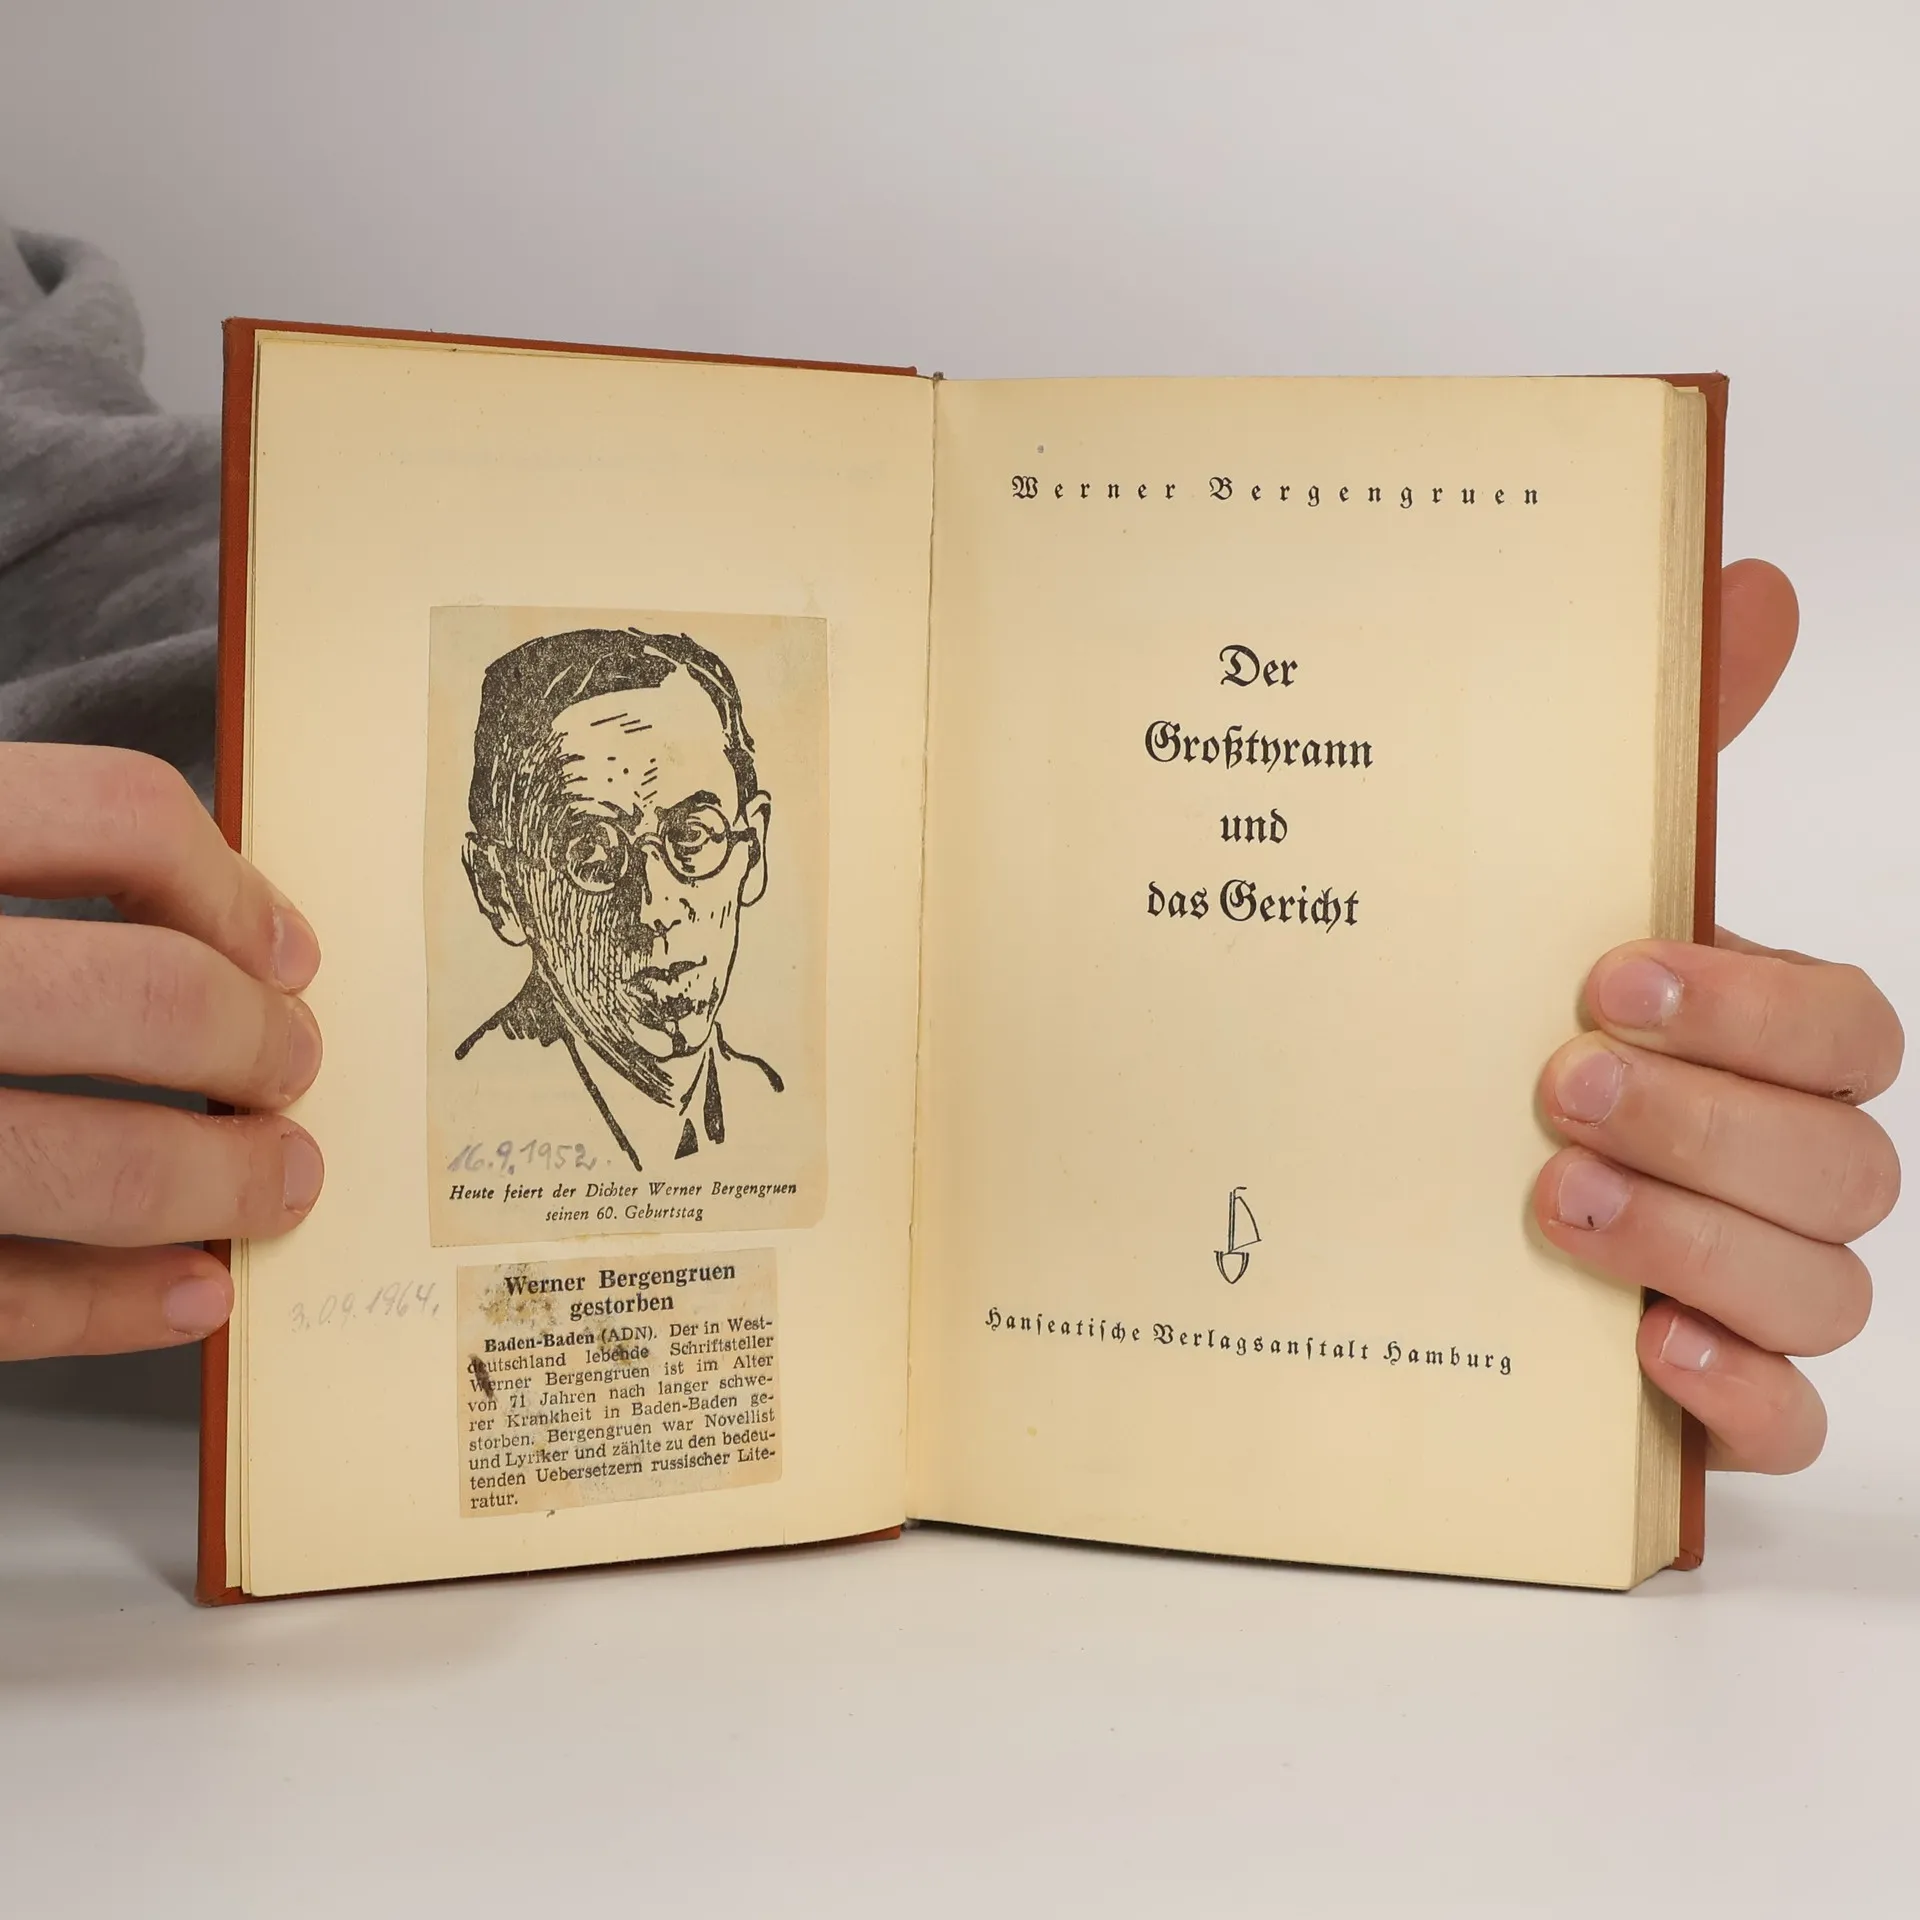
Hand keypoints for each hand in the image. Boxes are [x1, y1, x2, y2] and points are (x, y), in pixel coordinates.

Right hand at [0, 746, 324, 1358]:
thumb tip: (213, 931)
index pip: (111, 817)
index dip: (231, 886)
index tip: (285, 949)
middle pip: (142, 997)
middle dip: (255, 1047)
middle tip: (288, 1069)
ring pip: (87, 1161)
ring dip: (219, 1184)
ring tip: (274, 1184)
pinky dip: (113, 1305)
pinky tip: (191, 1293)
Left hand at [1533, 561, 1902, 1470]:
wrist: (1387, 1168)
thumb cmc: (1505, 1016)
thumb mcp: (1555, 878)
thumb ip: (1661, 747)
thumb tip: (1746, 577)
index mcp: (1759, 1042)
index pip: (1850, 1031)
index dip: (1754, 1009)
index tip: (1609, 975)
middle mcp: (1778, 1162)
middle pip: (1849, 1167)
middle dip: (1710, 1126)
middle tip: (1557, 1091)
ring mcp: (1749, 1285)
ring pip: (1828, 1289)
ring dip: (1703, 1244)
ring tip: (1556, 1204)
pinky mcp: (1702, 1392)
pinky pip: (1787, 1421)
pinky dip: (1738, 1391)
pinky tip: (1644, 1346)